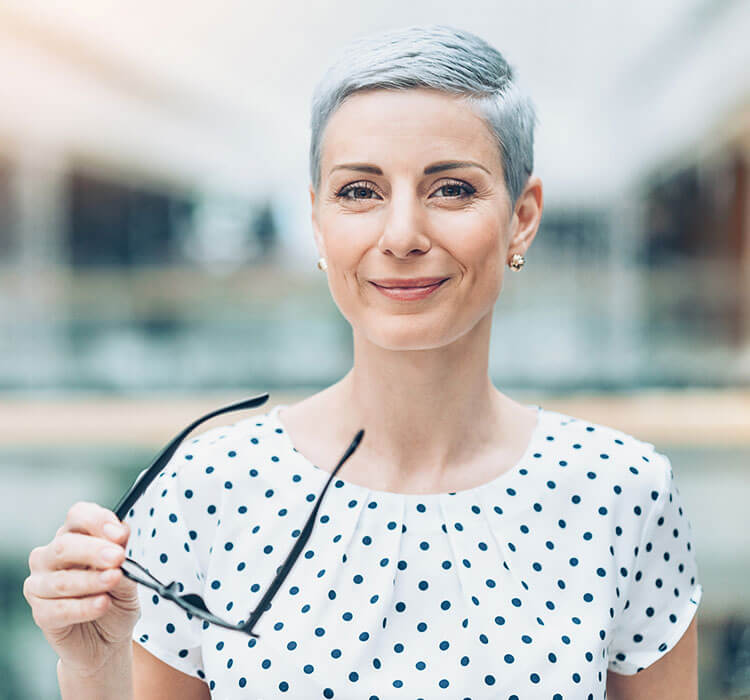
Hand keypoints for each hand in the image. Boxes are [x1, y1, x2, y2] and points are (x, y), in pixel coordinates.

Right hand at [23, 501, 140, 676]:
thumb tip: (121, 535)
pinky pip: (57, 609)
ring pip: (61, 579)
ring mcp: (41, 584)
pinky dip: (83, 607)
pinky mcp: (41, 613)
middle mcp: (52, 556)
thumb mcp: (129, 574)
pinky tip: (102, 604)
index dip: (98, 521)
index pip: (78, 516)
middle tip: (117, 558)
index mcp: (75, 536)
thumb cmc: (116, 598)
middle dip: (94, 550)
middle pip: (65, 544)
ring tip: (114, 581)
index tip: (120, 534)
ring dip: (91, 580)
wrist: (109, 639)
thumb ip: (122, 555)